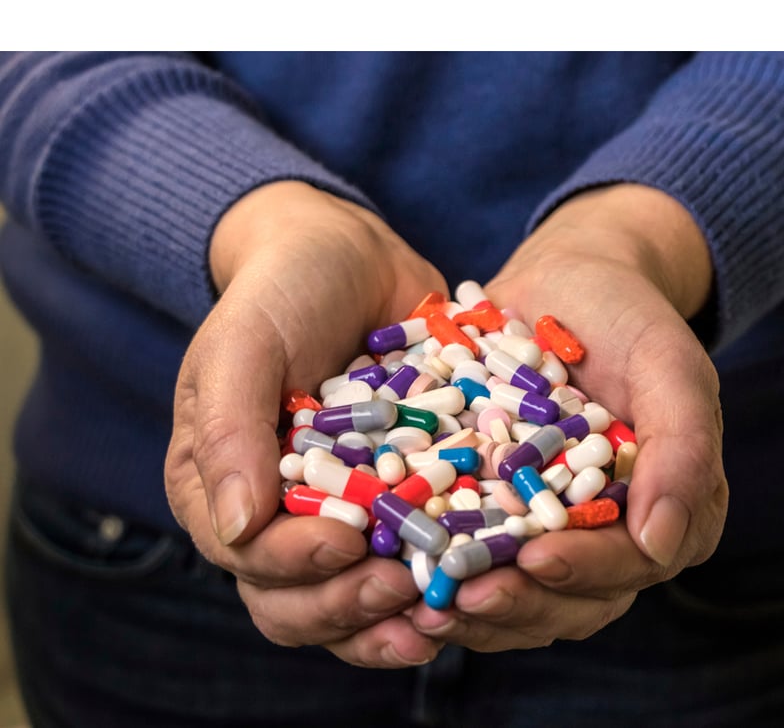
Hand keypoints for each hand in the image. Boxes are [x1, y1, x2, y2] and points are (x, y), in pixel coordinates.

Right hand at [165, 181, 447, 666]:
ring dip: (397, 612)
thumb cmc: (281, 291)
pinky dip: (440, 568)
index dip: (296, 566)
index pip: (249, 559)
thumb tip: (235, 529)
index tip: (347, 540)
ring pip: (358, 588)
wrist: (346, 254)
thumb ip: (228, 429)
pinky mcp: (396, 490)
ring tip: (446, 608)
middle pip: (300, 598)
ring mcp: (340, 506)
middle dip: (350, 605)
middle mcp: (277, 510)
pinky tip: (478, 569)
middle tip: (406, 590)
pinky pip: (414, 546)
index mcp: (222, 485)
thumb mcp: (243, 344)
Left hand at [412, 184, 728, 649]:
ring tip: (419, 603)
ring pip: (510, 583)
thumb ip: (682, 446)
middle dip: (515, 603)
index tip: (534, 560)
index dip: (583, 571)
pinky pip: (462, 539)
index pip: (628, 564)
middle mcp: (599, 528)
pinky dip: (432, 558)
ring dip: (467, 602)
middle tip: (460, 600)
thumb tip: (661, 544)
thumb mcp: (669, 365)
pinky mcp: (488, 497)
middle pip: (564, 594)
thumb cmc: (629, 316)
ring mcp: (539, 517)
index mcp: (657, 508)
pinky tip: (392, 558)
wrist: (569, 277)